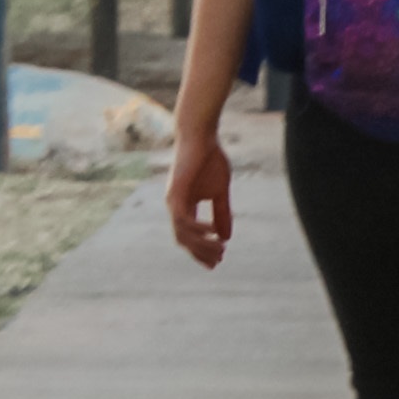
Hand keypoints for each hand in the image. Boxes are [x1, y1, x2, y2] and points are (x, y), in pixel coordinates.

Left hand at [166, 122, 235, 268]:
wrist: (201, 136)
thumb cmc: (210, 159)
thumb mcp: (220, 192)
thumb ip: (221, 213)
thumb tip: (225, 237)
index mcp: (185, 207)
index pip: (189, 236)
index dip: (202, 251)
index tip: (217, 262)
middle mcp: (176, 207)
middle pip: (184, 240)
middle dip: (201, 253)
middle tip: (219, 260)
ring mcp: (173, 201)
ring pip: (183, 234)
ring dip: (201, 245)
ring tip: (220, 248)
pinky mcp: (175, 194)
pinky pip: (183, 220)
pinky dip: (198, 229)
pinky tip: (213, 233)